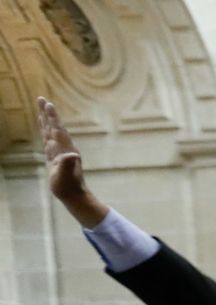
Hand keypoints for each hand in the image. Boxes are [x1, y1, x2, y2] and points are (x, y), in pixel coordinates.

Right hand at [36, 97, 107, 226]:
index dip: (52, 118)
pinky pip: (49, 140)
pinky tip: (44, 128)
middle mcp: (64, 148)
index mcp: (65, 150)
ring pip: (51, 132)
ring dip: (47, 120)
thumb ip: (68, 164)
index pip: (57, 130)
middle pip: (54, 127)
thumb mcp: (67, 176)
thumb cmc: (68, 187)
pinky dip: (46, 132)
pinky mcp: (55, 157)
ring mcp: (60, 152)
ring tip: (42, 108)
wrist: (74, 196)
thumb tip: (73, 154)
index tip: (48, 104)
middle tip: (41, 99)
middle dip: (48, 114)